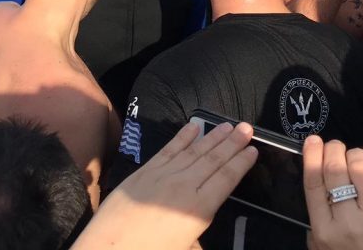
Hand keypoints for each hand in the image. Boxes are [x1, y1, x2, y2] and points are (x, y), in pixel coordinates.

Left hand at [72, 121, 256, 249]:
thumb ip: (197, 237)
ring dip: (213, 137)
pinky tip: (194, 127)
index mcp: (198, 209)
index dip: (241, 163)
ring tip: (228, 125)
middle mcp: (184, 186)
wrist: (109, 249)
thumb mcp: (184, 249)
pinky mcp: (145, 171)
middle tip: (247, 127)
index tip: (253, 149)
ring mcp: (164, 175)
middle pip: (213, 160)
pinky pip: (169, 149)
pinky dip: (183, 137)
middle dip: (232, 143)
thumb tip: (201, 227)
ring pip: (194, 151)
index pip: (226, 179)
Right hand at [303, 137, 362, 249]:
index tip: (311, 141)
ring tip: (352, 153)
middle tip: (333, 145)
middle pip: (334, 170)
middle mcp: (346, 221)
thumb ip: (318, 228)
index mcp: (325, 233)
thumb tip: (318, 192)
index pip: (313, 184)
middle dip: (332, 149)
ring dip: (353, 153)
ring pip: (358, 166)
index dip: (311, 157)